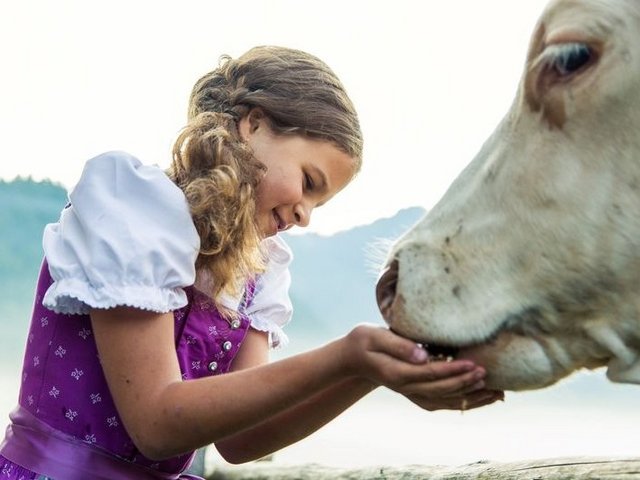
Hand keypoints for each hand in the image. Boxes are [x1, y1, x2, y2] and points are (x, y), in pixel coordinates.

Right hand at [341, 324, 503, 410]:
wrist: (353, 357)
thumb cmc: (364, 341)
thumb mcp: (375, 336)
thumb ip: (398, 345)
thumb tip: (423, 354)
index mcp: (396, 374)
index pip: (430, 374)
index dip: (453, 370)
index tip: (473, 364)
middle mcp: (405, 387)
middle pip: (441, 389)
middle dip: (466, 382)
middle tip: (487, 373)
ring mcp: (410, 392)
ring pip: (445, 400)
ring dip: (470, 397)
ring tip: (494, 392)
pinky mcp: (416, 392)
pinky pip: (442, 402)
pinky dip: (462, 402)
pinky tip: (479, 397)